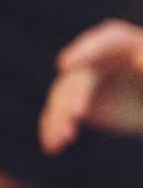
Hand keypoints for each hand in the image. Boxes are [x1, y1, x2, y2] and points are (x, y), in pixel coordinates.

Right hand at [41, 19, 142, 153]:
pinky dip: (54, 128)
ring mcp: (85, 80)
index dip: (84, 51)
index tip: (63, 66)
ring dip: (60, 117)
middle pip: (81, 74)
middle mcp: (98, 58)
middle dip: (74, 94)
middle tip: (75, 114)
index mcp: (124, 44)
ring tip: (59, 141)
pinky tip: (52, 146)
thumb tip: (139, 60)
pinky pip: (60, 113)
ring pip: (64, 95)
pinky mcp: (77, 102)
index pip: (106, 42)